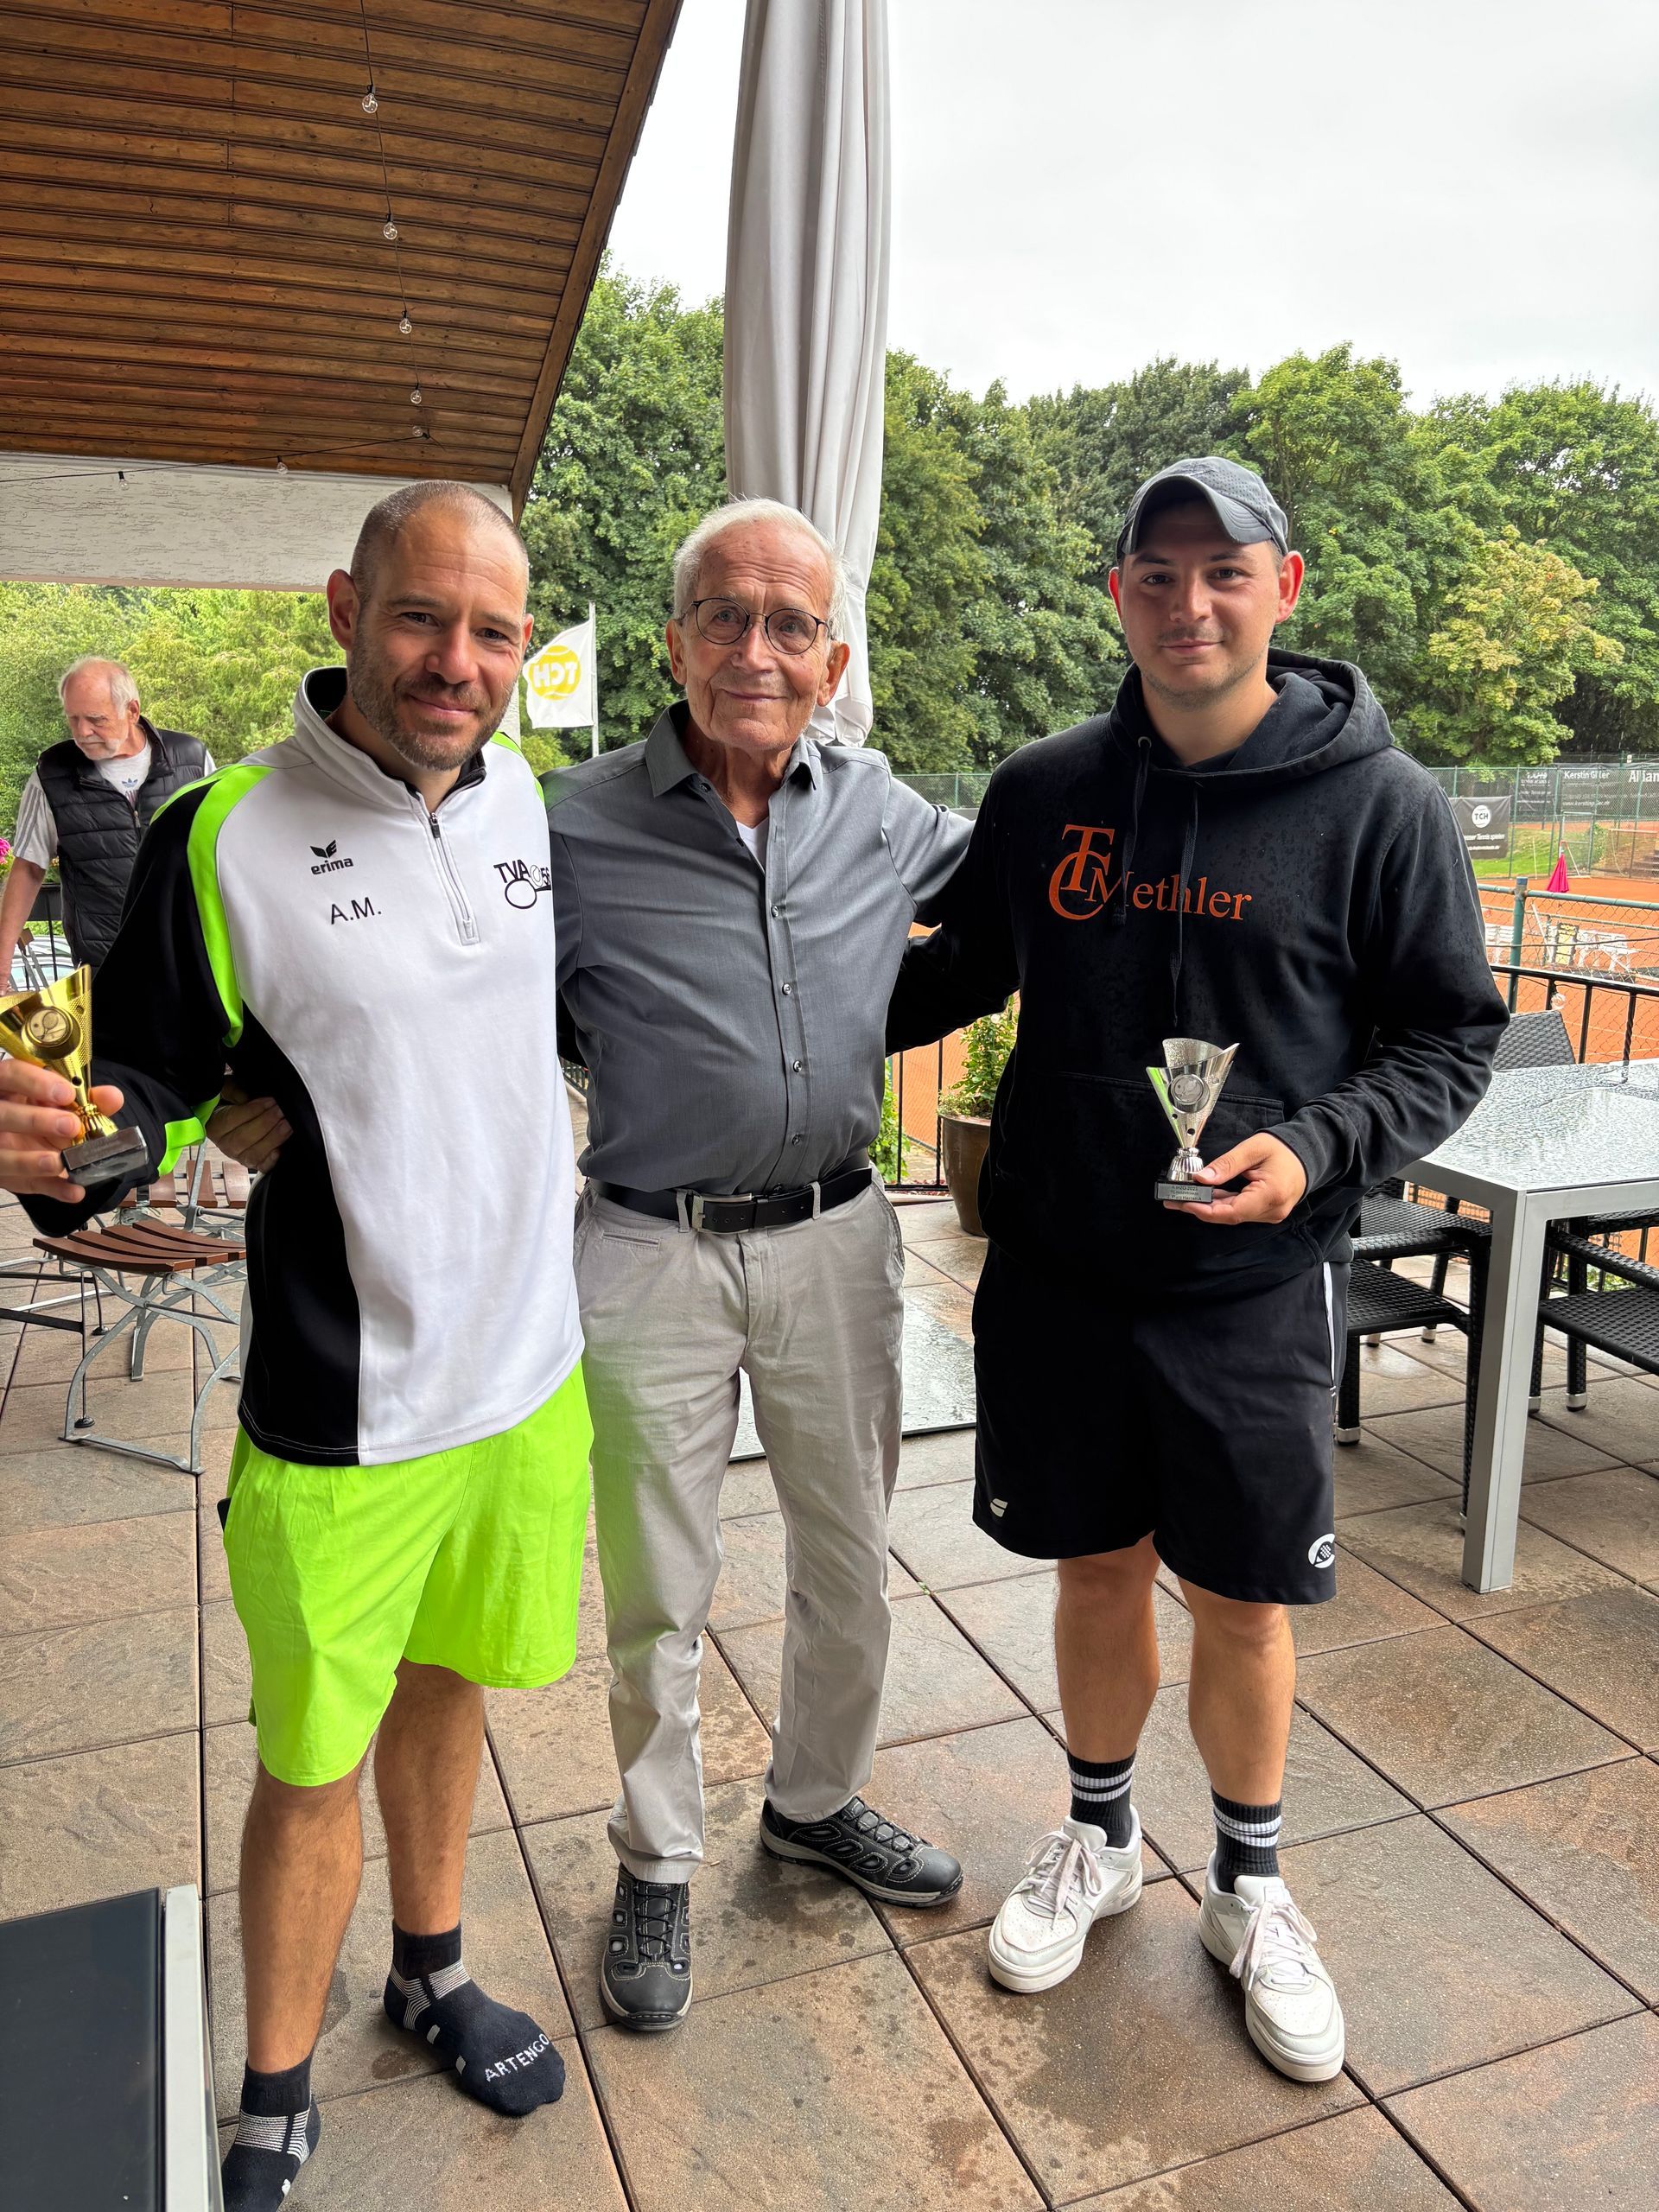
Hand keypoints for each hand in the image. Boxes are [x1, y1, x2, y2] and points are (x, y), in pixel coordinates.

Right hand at [0, 1056, 124, 1198]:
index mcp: (8, 1088)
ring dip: (31, 1161)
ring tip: (60, 1162)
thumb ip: (86, 1098)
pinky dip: (52, 1189)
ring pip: (2, 1156)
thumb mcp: (59, 1102)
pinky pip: (24, 1185)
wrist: (27, 1142)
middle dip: (36, 1120)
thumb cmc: (42, 1114)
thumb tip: (112, 1097)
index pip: (10, 1075)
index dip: (35, 1083)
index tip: (66, 1093)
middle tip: (71, 1125)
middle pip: (2, 1115)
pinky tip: (74, 1191)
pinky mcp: (5, 1174)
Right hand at [208, 1082, 288, 1171]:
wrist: (231, 1116)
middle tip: (281, 1111)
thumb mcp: (227, 1089)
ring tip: (287, 1126)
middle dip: (266, 1123)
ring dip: (273, 1139)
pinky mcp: (252, 1163)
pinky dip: (270, 1161)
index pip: (231, 1119)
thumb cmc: (230, 1101)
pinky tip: (279, 1151)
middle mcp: (224, 1144)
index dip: (252, 1110)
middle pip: (243, 1138)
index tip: (269, 1101)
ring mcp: (238, 1156)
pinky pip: (260, 1166)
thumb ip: (233, 1090)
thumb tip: (245, 1098)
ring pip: (253, 1153)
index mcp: (214, 1125)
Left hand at [1165, 1130, 1307, 1224]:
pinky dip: (1223, 1204)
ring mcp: (1271, 1213)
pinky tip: (1207, 1196)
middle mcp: (1272, 1210)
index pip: (1232, 1212)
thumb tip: (1202, 1178)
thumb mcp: (1253, 1149)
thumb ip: (1226, 1165)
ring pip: (1234, 1215)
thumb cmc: (1284, 1149)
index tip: (1184, 1202)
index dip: (1205, 1210)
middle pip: (1230, 1216)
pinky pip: (1241, 1211)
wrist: (1307, 1154)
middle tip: (1175, 1200)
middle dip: (1201, 1208)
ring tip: (1185, 1197)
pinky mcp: (1267, 1211)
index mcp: (1271, 1195)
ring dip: (1210, 1206)